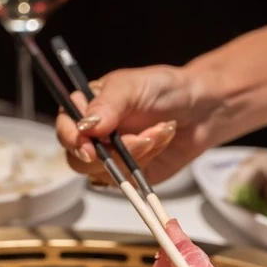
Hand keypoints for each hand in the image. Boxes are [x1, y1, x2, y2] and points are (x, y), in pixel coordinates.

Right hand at [55, 64, 213, 184]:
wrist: (201, 108)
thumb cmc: (165, 89)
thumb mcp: (133, 86)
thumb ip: (108, 104)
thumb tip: (86, 125)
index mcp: (88, 107)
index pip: (65, 127)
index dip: (72, 140)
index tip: (89, 147)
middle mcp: (95, 134)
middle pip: (79, 158)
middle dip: (110, 153)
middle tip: (139, 139)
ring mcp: (112, 156)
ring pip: (105, 172)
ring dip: (135, 155)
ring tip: (157, 132)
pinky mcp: (129, 173)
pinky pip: (126, 180)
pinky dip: (145, 162)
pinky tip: (161, 141)